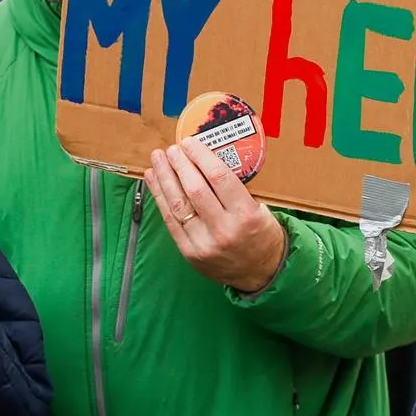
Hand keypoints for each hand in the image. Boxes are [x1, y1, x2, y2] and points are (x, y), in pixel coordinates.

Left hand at [144, 139, 286, 292]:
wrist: (261, 273)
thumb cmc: (261, 234)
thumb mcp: (260, 208)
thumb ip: (235, 189)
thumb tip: (205, 159)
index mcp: (246, 215)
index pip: (219, 177)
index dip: (200, 157)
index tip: (190, 142)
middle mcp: (224, 230)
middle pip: (195, 190)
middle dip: (180, 165)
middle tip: (172, 149)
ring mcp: (204, 243)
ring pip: (178, 204)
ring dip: (165, 178)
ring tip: (157, 160)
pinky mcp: (190, 253)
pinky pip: (171, 221)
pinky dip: (160, 198)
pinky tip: (154, 181)